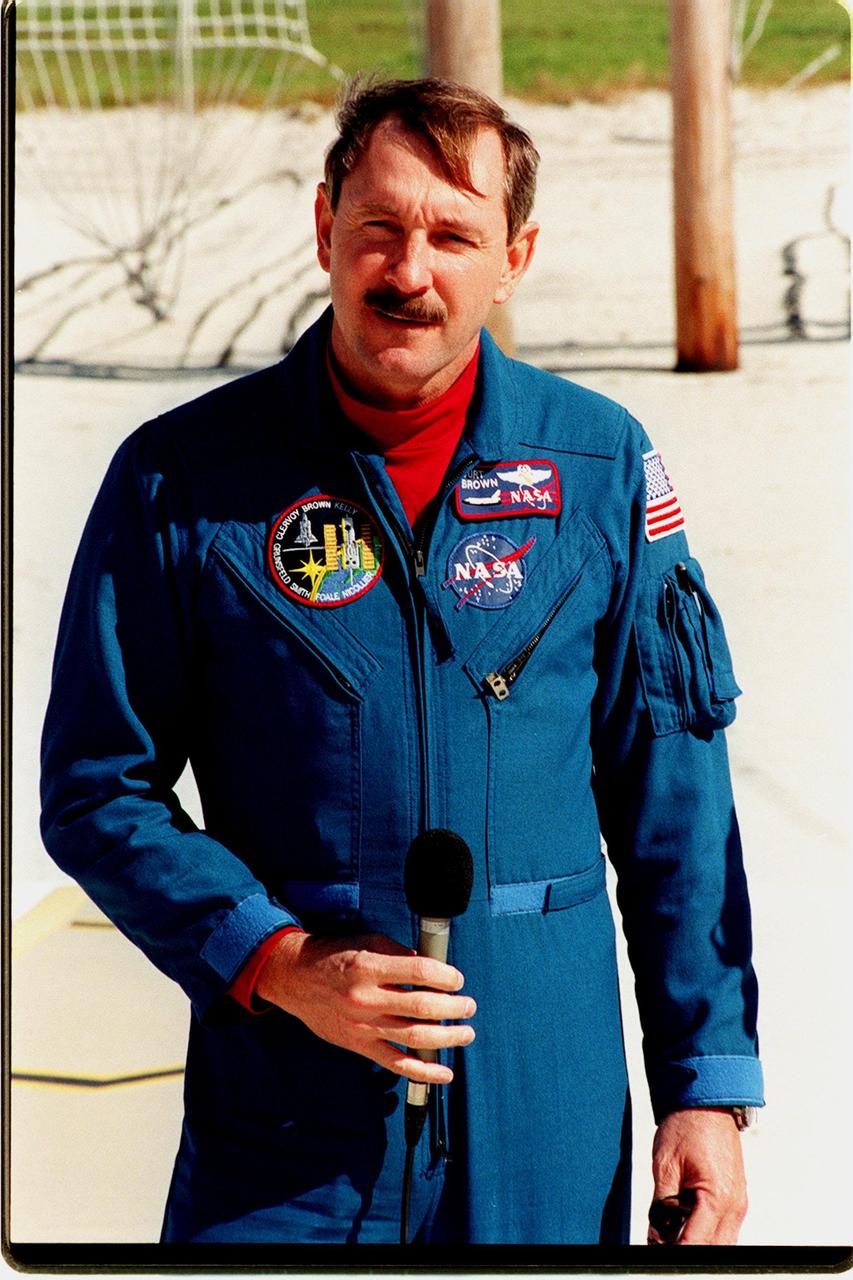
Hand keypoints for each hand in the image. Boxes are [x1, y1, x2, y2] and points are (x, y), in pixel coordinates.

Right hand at [255, 930, 475, 1083]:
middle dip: (454, 1007)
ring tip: (466, 1032)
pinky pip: (396, 1064)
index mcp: (369, 967)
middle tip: (469, 1005)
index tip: (457, 979)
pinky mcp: (359, 1045)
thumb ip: (400, 955)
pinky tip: (445, 1073)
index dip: (446, 976)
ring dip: (447, 1037)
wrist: (295, 978)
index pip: (420, 972)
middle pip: (423, 1007)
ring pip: (415, 1038)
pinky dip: (424, 1072)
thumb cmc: (334, 955)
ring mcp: (363, 1026)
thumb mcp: (367, 942)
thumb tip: (433, 969)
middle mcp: (366, 999)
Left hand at [649, 1107, 747, 1243]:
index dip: (675, 1254)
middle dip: (690, 1252)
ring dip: (701, 1244)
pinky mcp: (737, 1199)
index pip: (696, 1244)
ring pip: (723, 1244)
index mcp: (717, 1197)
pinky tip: (689, 1225)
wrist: (706, 1104)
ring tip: (674, 1235)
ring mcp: (739, 1203)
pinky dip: (708, 1233)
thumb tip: (655, 1234)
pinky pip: (726, 1229)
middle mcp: (734, 1205)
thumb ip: (660, 1205)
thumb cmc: (688, 1126)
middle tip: (664, 1248)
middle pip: (715, 1251)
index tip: (660, 1254)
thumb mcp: (665, 1166)